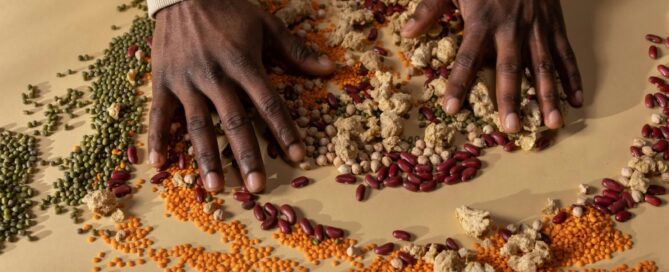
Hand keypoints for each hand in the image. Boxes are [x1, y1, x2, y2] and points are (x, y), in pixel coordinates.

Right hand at [149, 0, 334, 192]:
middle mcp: (214, 75)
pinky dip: (156, 139)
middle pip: (234, 121)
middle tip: (257, 186)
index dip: (284, 130)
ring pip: (197, 125)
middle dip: (247, 155)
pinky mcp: (162, 80)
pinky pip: (158, 113)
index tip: (297, 156)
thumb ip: (295, 50)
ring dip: (207, 157)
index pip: (268, 102)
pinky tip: (159, 165)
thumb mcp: (265, 24)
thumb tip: (328, 70)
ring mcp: (186, 80)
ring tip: (215, 187)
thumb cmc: (228, 9)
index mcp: (243, 62)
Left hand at [402, 0, 582, 132]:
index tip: (451, 108)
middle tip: (510, 128)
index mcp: (482, 21)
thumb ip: (430, 9)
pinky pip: (565, 53)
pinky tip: (576, 100)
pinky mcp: (555, 25)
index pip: (467, 58)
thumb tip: (407, 33)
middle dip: (510, 99)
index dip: (458, 84)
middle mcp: (511, 29)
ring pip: (544, 66)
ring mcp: (537, 28)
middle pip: (510, 68)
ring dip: (548, 96)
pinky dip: (572, 77)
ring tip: (552, 123)